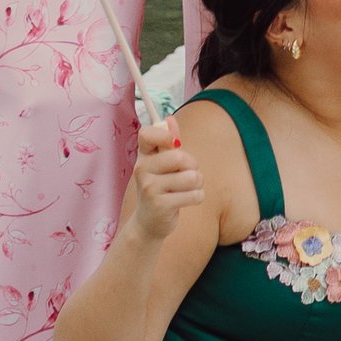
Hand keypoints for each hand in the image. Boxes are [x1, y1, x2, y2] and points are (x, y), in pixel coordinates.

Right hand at [126, 118, 204, 242]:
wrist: (149, 222)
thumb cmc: (162, 187)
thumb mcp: (164, 163)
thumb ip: (169, 141)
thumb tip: (170, 119)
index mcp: (143, 156)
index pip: (147, 134)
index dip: (165, 135)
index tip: (174, 143)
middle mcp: (142, 170)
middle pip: (180, 157)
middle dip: (193, 165)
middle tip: (188, 174)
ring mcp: (149, 188)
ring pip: (192, 177)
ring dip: (197, 183)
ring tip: (187, 189)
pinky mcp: (160, 206)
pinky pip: (195, 195)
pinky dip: (197, 197)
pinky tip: (185, 201)